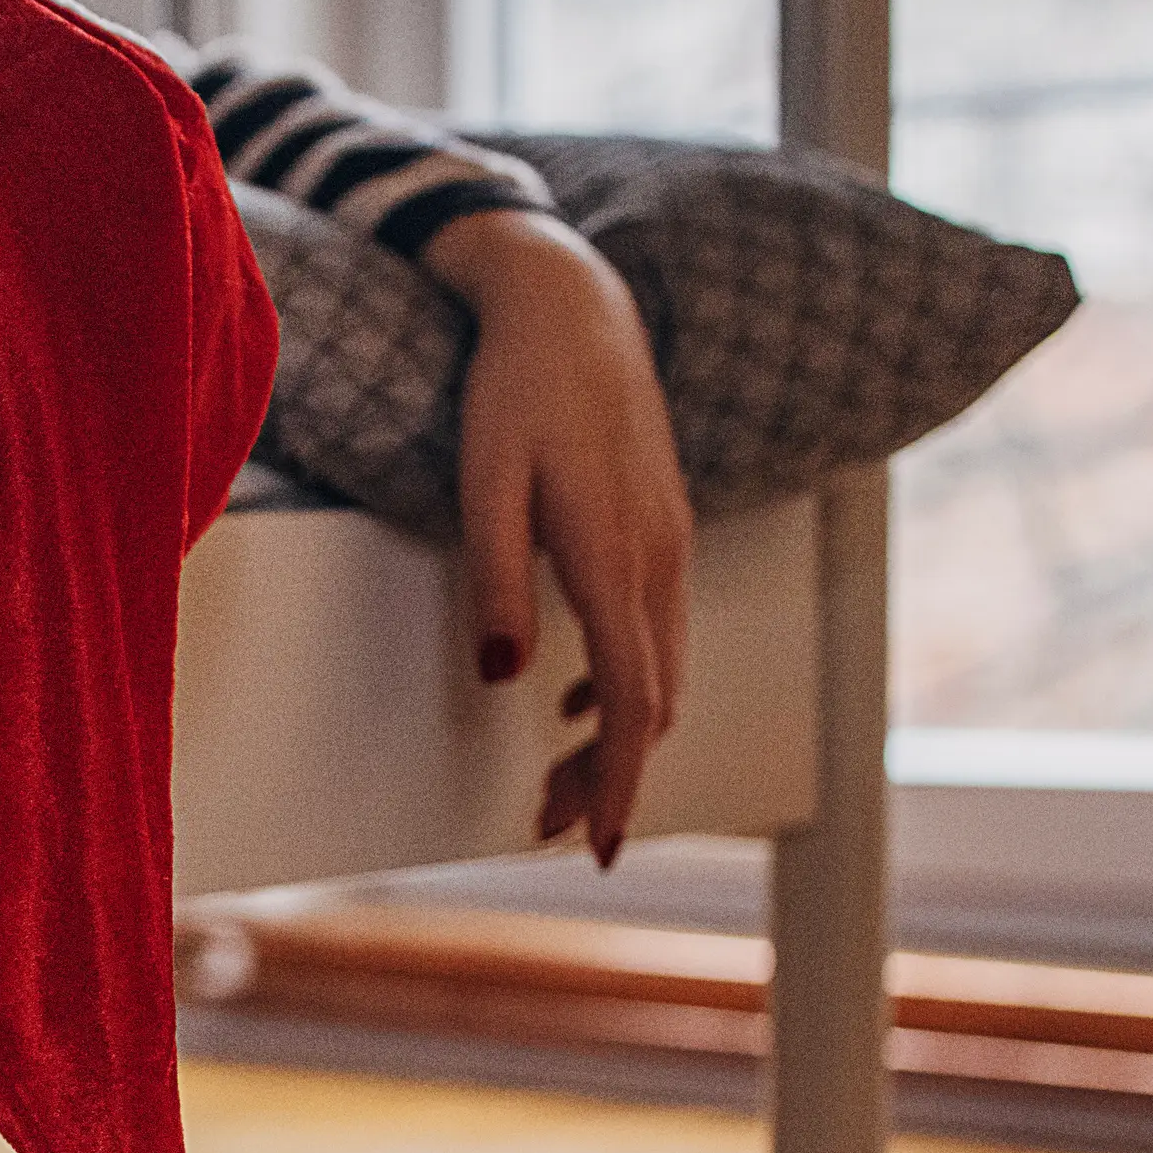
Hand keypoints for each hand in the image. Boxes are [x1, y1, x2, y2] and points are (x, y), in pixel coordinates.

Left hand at [424, 209, 693, 865]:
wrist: (572, 303)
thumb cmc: (514, 388)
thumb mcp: (483, 483)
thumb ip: (496, 580)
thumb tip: (504, 679)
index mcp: (614, 558)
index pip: (631, 704)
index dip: (615, 784)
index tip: (595, 849)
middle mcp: (658, 559)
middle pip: (650, 704)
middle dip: (604, 778)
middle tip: (542, 827)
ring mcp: (669, 543)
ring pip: (660, 672)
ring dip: (613, 738)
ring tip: (550, 782)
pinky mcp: (662, 528)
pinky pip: (656, 632)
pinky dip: (624, 685)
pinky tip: (571, 701)